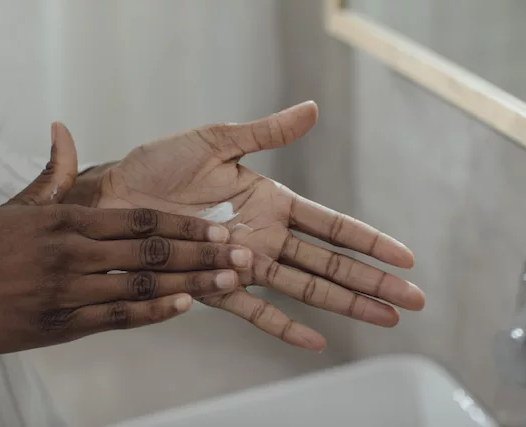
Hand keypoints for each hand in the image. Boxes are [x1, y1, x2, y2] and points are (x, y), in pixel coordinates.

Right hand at [0, 123, 249, 359]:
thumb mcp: (17, 208)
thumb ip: (51, 174)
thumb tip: (62, 129)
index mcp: (66, 220)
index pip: (140, 218)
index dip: (186, 223)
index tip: (220, 226)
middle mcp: (72, 253)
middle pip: (152, 250)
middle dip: (202, 252)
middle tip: (242, 254)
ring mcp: (69, 291)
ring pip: (143, 284)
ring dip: (190, 283)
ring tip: (228, 281)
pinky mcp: (63, 326)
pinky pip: (118, 317)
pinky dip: (153, 312)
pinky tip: (183, 306)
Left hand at [68, 102, 424, 351]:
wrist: (113, 196)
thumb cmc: (159, 166)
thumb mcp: (217, 140)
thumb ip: (266, 133)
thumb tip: (313, 110)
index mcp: (270, 202)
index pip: (331, 224)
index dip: (368, 241)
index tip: (405, 257)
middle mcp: (264, 237)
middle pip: (328, 264)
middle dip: (371, 281)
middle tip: (412, 301)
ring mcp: (242, 264)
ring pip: (303, 288)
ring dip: (343, 304)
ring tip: (383, 319)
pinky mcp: (214, 284)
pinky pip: (254, 310)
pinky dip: (283, 326)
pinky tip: (315, 342)